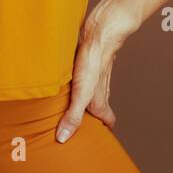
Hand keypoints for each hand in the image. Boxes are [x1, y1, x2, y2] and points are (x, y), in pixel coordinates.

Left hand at [55, 26, 121, 142]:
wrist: (98, 34)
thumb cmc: (92, 64)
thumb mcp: (81, 94)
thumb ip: (73, 116)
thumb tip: (63, 138)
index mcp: (100, 102)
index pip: (108, 120)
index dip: (104, 129)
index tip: (97, 138)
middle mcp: (99, 91)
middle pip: (99, 108)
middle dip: (90, 117)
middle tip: (76, 125)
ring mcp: (93, 77)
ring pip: (90, 93)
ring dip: (81, 101)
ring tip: (66, 107)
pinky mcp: (86, 65)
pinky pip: (82, 79)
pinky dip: (75, 85)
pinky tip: (64, 83)